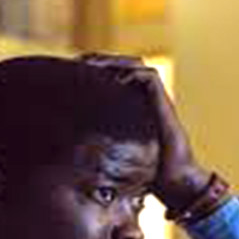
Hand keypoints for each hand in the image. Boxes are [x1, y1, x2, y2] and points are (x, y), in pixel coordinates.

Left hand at [78, 53, 210, 210]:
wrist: (171, 178)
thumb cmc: (146, 172)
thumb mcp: (114, 153)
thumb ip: (99, 146)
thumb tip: (67, 154)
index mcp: (133, 105)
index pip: (115, 75)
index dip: (97, 70)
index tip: (74, 71)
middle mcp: (145, 98)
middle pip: (124, 65)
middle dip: (101, 60)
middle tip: (79, 62)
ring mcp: (156, 99)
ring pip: (137, 65)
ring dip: (115, 61)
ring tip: (93, 65)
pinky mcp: (164, 103)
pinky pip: (150, 76)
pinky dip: (133, 73)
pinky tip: (116, 81)